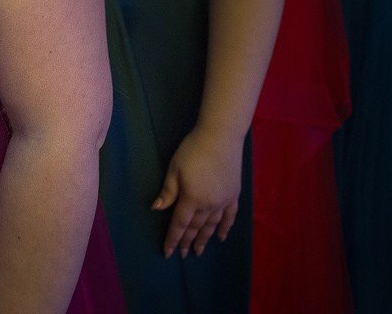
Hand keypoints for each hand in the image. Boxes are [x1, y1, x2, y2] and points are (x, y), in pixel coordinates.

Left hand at [152, 126, 243, 257]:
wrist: (221, 137)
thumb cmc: (193, 150)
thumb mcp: (174, 169)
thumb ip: (168, 192)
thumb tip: (157, 209)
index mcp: (192, 199)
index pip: (180, 224)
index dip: (173, 239)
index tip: (168, 252)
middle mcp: (209, 205)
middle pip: (196, 228)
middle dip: (188, 242)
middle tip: (183, 254)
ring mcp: (224, 201)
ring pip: (213, 226)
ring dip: (205, 239)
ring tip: (198, 251)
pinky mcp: (234, 195)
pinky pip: (230, 217)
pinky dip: (225, 228)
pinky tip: (222, 237)